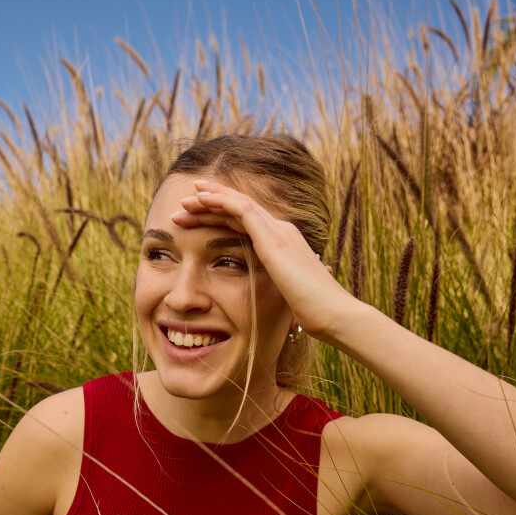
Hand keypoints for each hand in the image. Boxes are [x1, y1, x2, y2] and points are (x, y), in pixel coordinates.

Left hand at [171, 179, 359, 342]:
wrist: (333, 315)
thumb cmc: (314, 314)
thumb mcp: (287, 297)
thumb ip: (275, 289)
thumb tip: (267, 298)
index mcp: (283, 244)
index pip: (245, 223)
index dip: (219, 218)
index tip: (195, 219)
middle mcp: (281, 231)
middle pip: (238, 210)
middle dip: (209, 206)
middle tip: (182, 206)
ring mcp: (279, 231)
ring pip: (237, 204)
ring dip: (208, 200)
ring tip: (183, 202)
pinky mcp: (273, 238)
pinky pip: (241, 209)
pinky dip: (219, 200)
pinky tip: (199, 198)